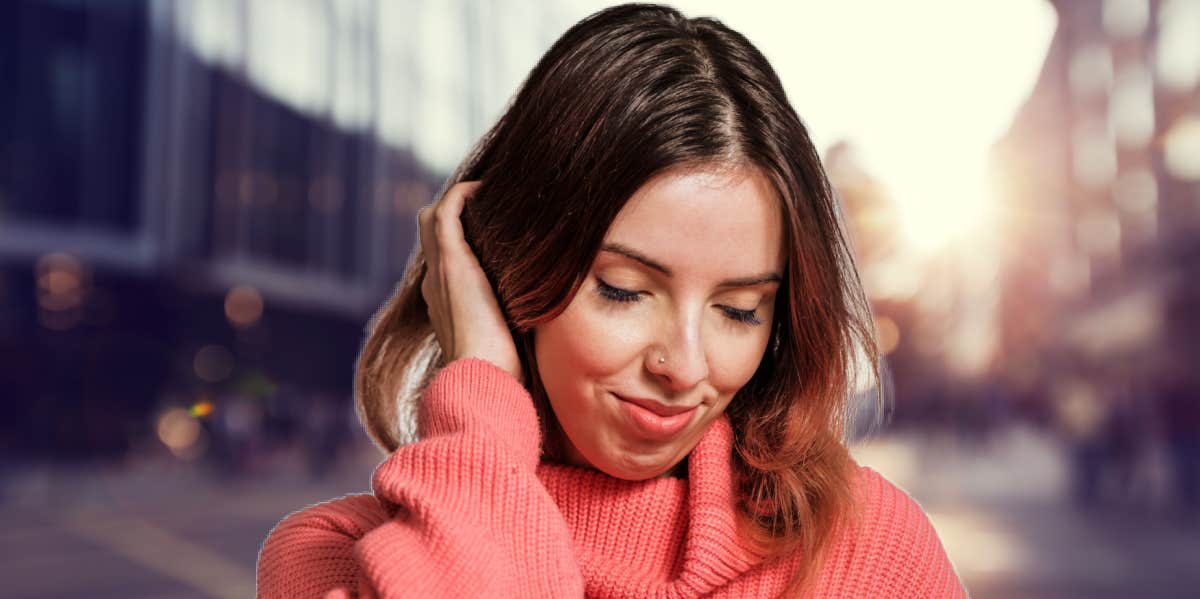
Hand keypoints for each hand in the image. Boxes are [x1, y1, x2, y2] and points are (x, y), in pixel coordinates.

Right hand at [418, 181, 522, 383]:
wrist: (482, 376)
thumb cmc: (502, 371)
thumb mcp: (510, 341)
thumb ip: (517, 324)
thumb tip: (545, 321)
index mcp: (447, 303)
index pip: (446, 260)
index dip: (464, 242)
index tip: (494, 234)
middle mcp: (436, 283)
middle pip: (433, 234)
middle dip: (456, 215)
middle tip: (489, 206)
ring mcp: (439, 270)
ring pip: (432, 219)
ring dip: (458, 201)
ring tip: (488, 193)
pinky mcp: (451, 261)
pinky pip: (446, 211)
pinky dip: (462, 194)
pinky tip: (485, 189)